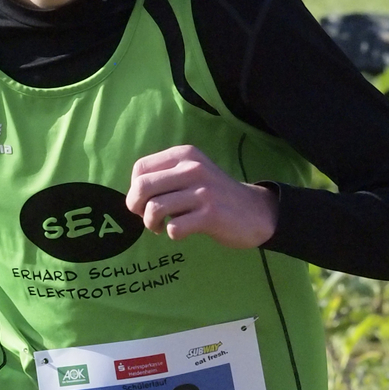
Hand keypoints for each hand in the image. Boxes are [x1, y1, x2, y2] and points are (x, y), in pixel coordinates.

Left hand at [125, 145, 278, 248]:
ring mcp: (202, 191)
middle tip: (146, 217)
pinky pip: (174, 227)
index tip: (145, 201)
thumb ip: (165, 177)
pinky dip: (172, 234)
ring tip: (161, 227)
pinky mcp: (211, 215)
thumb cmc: (216, 195)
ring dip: (151, 224)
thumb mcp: (193, 173)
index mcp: (184, 155)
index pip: (140, 168)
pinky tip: (181, 232)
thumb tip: (133, 196)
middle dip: (136, 207)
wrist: (255, 211)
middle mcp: (192, 168)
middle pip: (141, 187)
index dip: (135, 189)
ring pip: (154, 208)